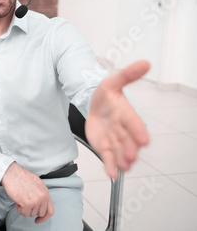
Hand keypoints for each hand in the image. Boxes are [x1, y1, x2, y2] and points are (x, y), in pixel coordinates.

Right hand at [1, 162, 53, 222]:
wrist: (11, 173)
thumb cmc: (21, 177)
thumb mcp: (37, 184)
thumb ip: (41, 194)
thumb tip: (40, 205)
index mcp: (45, 192)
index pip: (50, 211)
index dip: (44, 218)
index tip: (38, 219)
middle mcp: (42, 196)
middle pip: (40, 214)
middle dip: (32, 210)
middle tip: (25, 202)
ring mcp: (36, 200)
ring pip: (31, 214)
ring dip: (25, 208)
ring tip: (21, 197)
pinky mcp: (27, 203)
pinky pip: (24, 213)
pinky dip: (19, 208)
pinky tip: (18, 199)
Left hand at [86, 60, 150, 177]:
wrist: (93, 103)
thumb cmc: (106, 94)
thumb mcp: (112, 81)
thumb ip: (128, 74)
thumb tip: (145, 62)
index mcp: (126, 113)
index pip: (134, 123)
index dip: (138, 130)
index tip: (144, 139)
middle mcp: (123, 129)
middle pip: (128, 141)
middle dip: (130, 149)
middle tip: (131, 157)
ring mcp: (115, 139)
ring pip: (120, 152)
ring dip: (121, 160)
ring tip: (123, 168)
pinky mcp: (105, 147)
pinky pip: (108, 158)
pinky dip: (110, 166)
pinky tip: (111, 174)